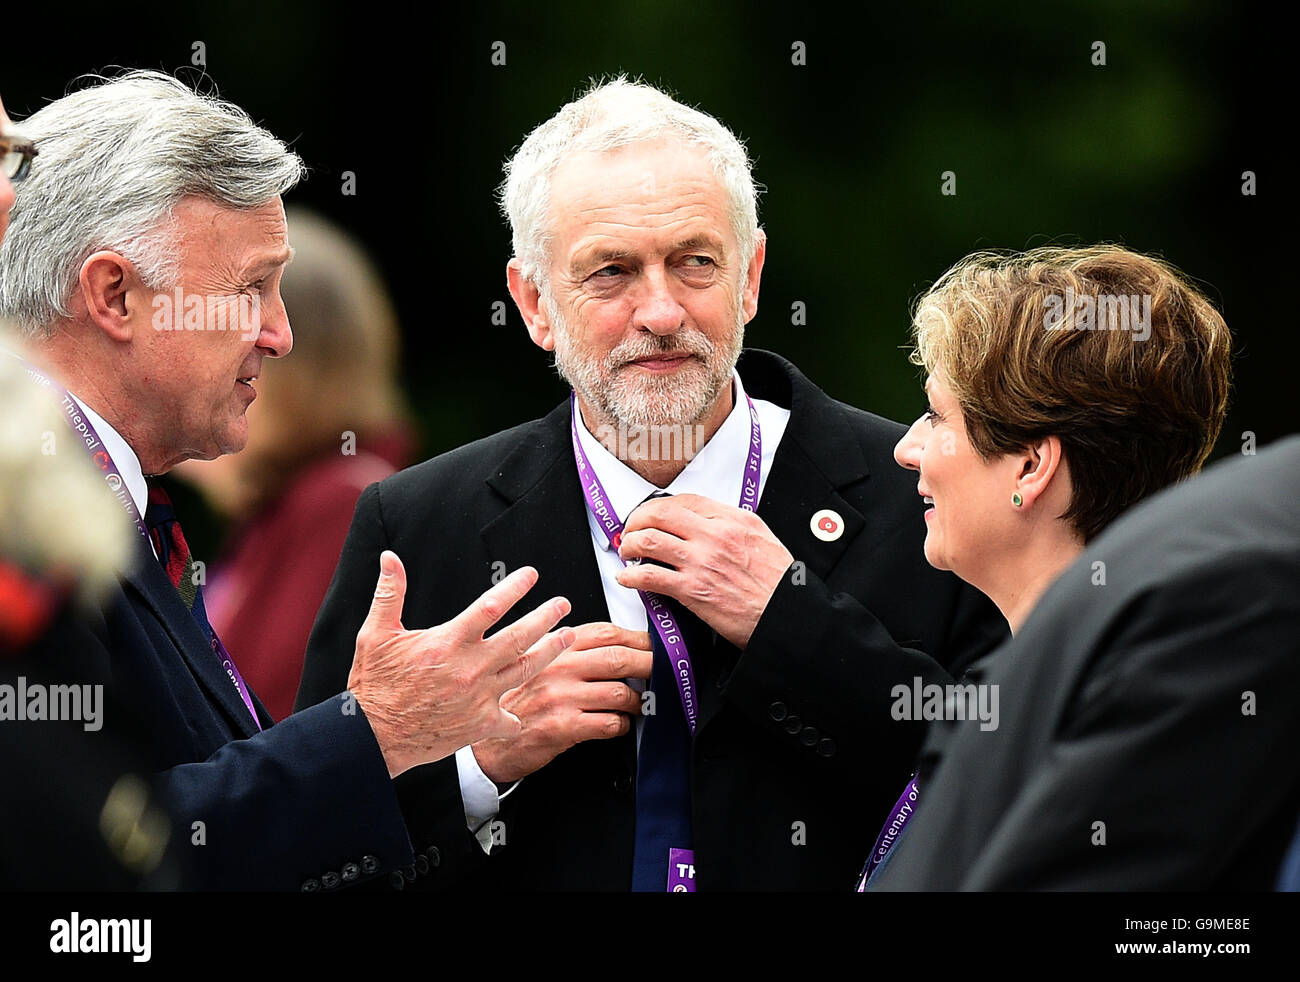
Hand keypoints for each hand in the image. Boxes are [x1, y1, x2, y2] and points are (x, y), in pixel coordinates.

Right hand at [347, 550, 574, 777]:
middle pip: (520, 636)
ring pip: (525, 670)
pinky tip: (529, 708)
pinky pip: (510, 719)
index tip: (531, 575)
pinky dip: (519, 715)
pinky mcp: (480, 724)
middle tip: (563, 604)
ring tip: (568, 638)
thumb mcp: (376, 634)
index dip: (515, 588)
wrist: (373, 736)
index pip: (491, 606)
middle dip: (546, 617)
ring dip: (550, 652)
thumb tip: (390, 559)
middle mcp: (470, 667)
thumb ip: (390, 594)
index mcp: (448, 642)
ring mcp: (479, 697)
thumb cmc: (374, 685)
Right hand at [471, 622, 653, 783]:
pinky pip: (609, 723)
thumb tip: (617, 644)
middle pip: (619, 657)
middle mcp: (558, 668)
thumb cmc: (518, 702)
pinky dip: (622, 725)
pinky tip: (619, 724)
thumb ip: (570, 651)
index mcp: (554, 648)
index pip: (606, 632)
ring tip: (637, 704)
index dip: (638, 638)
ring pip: (619, 692)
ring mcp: (561, 697)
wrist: (489, 743)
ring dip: (637, 700)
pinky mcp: (563, 727)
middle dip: (650, 664)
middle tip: (663, 672)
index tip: (654, 645)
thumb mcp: (537, 664)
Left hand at [614, 493, 793, 648]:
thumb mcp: (762, 539)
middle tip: (631, 531)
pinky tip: (628, 579)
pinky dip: (631, 577)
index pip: (684, 500)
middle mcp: (715, 535)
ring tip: (628, 553)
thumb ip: (733, 527)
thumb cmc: (778, 584)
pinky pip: (650, 576)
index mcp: (734, 520)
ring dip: (630, 545)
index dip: (659, 506)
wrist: (786, 615)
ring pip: (649, 540)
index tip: (651, 515)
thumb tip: (708, 523)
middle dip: (637, 520)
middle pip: (660, 514)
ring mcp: (702, 562)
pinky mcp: (693, 590)